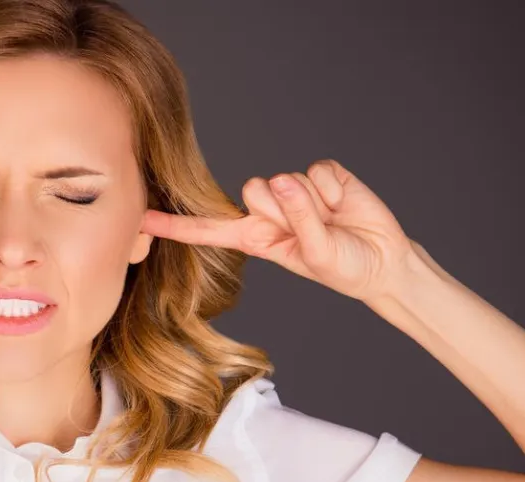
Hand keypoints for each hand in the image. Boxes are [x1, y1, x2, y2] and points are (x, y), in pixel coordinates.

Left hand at [141, 159, 416, 301]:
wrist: (384, 260)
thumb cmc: (343, 266)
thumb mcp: (316, 256)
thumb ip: (299, 222)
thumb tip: (286, 181)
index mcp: (256, 236)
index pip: (208, 229)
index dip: (176, 225)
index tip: (140, 221)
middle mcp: (270, 210)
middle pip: (254, 190)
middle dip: (283, 209)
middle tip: (311, 228)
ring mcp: (295, 190)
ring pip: (286, 180)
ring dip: (313, 204)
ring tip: (332, 219)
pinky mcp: (322, 175)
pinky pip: (318, 171)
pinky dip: (334, 190)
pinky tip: (344, 203)